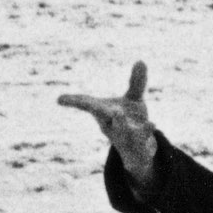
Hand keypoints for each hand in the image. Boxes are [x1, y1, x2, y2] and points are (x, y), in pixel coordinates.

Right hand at [56, 62, 157, 178]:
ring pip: (122, 130)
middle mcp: (111, 124)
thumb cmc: (130, 121)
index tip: (59, 99)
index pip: (88, 104)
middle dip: (99, 108)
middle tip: (98, 101)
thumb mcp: (133, 100)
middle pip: (103, 116)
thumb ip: (136, 82)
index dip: (74, 101)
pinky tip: (152, 124)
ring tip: (119, 114)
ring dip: (121, 123)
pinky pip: (142, 139)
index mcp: (104, 112)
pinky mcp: (138, 145)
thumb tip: (141, 61)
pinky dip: (147, 131)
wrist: (138, 150)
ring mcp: (124, 136)